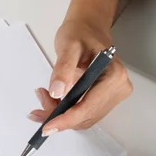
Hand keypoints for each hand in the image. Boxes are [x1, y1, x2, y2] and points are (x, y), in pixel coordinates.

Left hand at [35, 0, 132, 132]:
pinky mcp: (105, 99)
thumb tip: (57, 91)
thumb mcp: (68, 46)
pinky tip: (53, 100)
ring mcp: (113, 95)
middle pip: (85, 116)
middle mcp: (118, 88)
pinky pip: (83, 113)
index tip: (46, 127)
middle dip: (59, 117)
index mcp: (114, 76)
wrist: (87, 28)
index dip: (66, 120)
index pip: (88, 107)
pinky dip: (66, 111)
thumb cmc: (80, 33)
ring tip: (44, 97)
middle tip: (36, 109)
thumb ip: (63, 68)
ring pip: (83, 118)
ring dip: (60, 115)